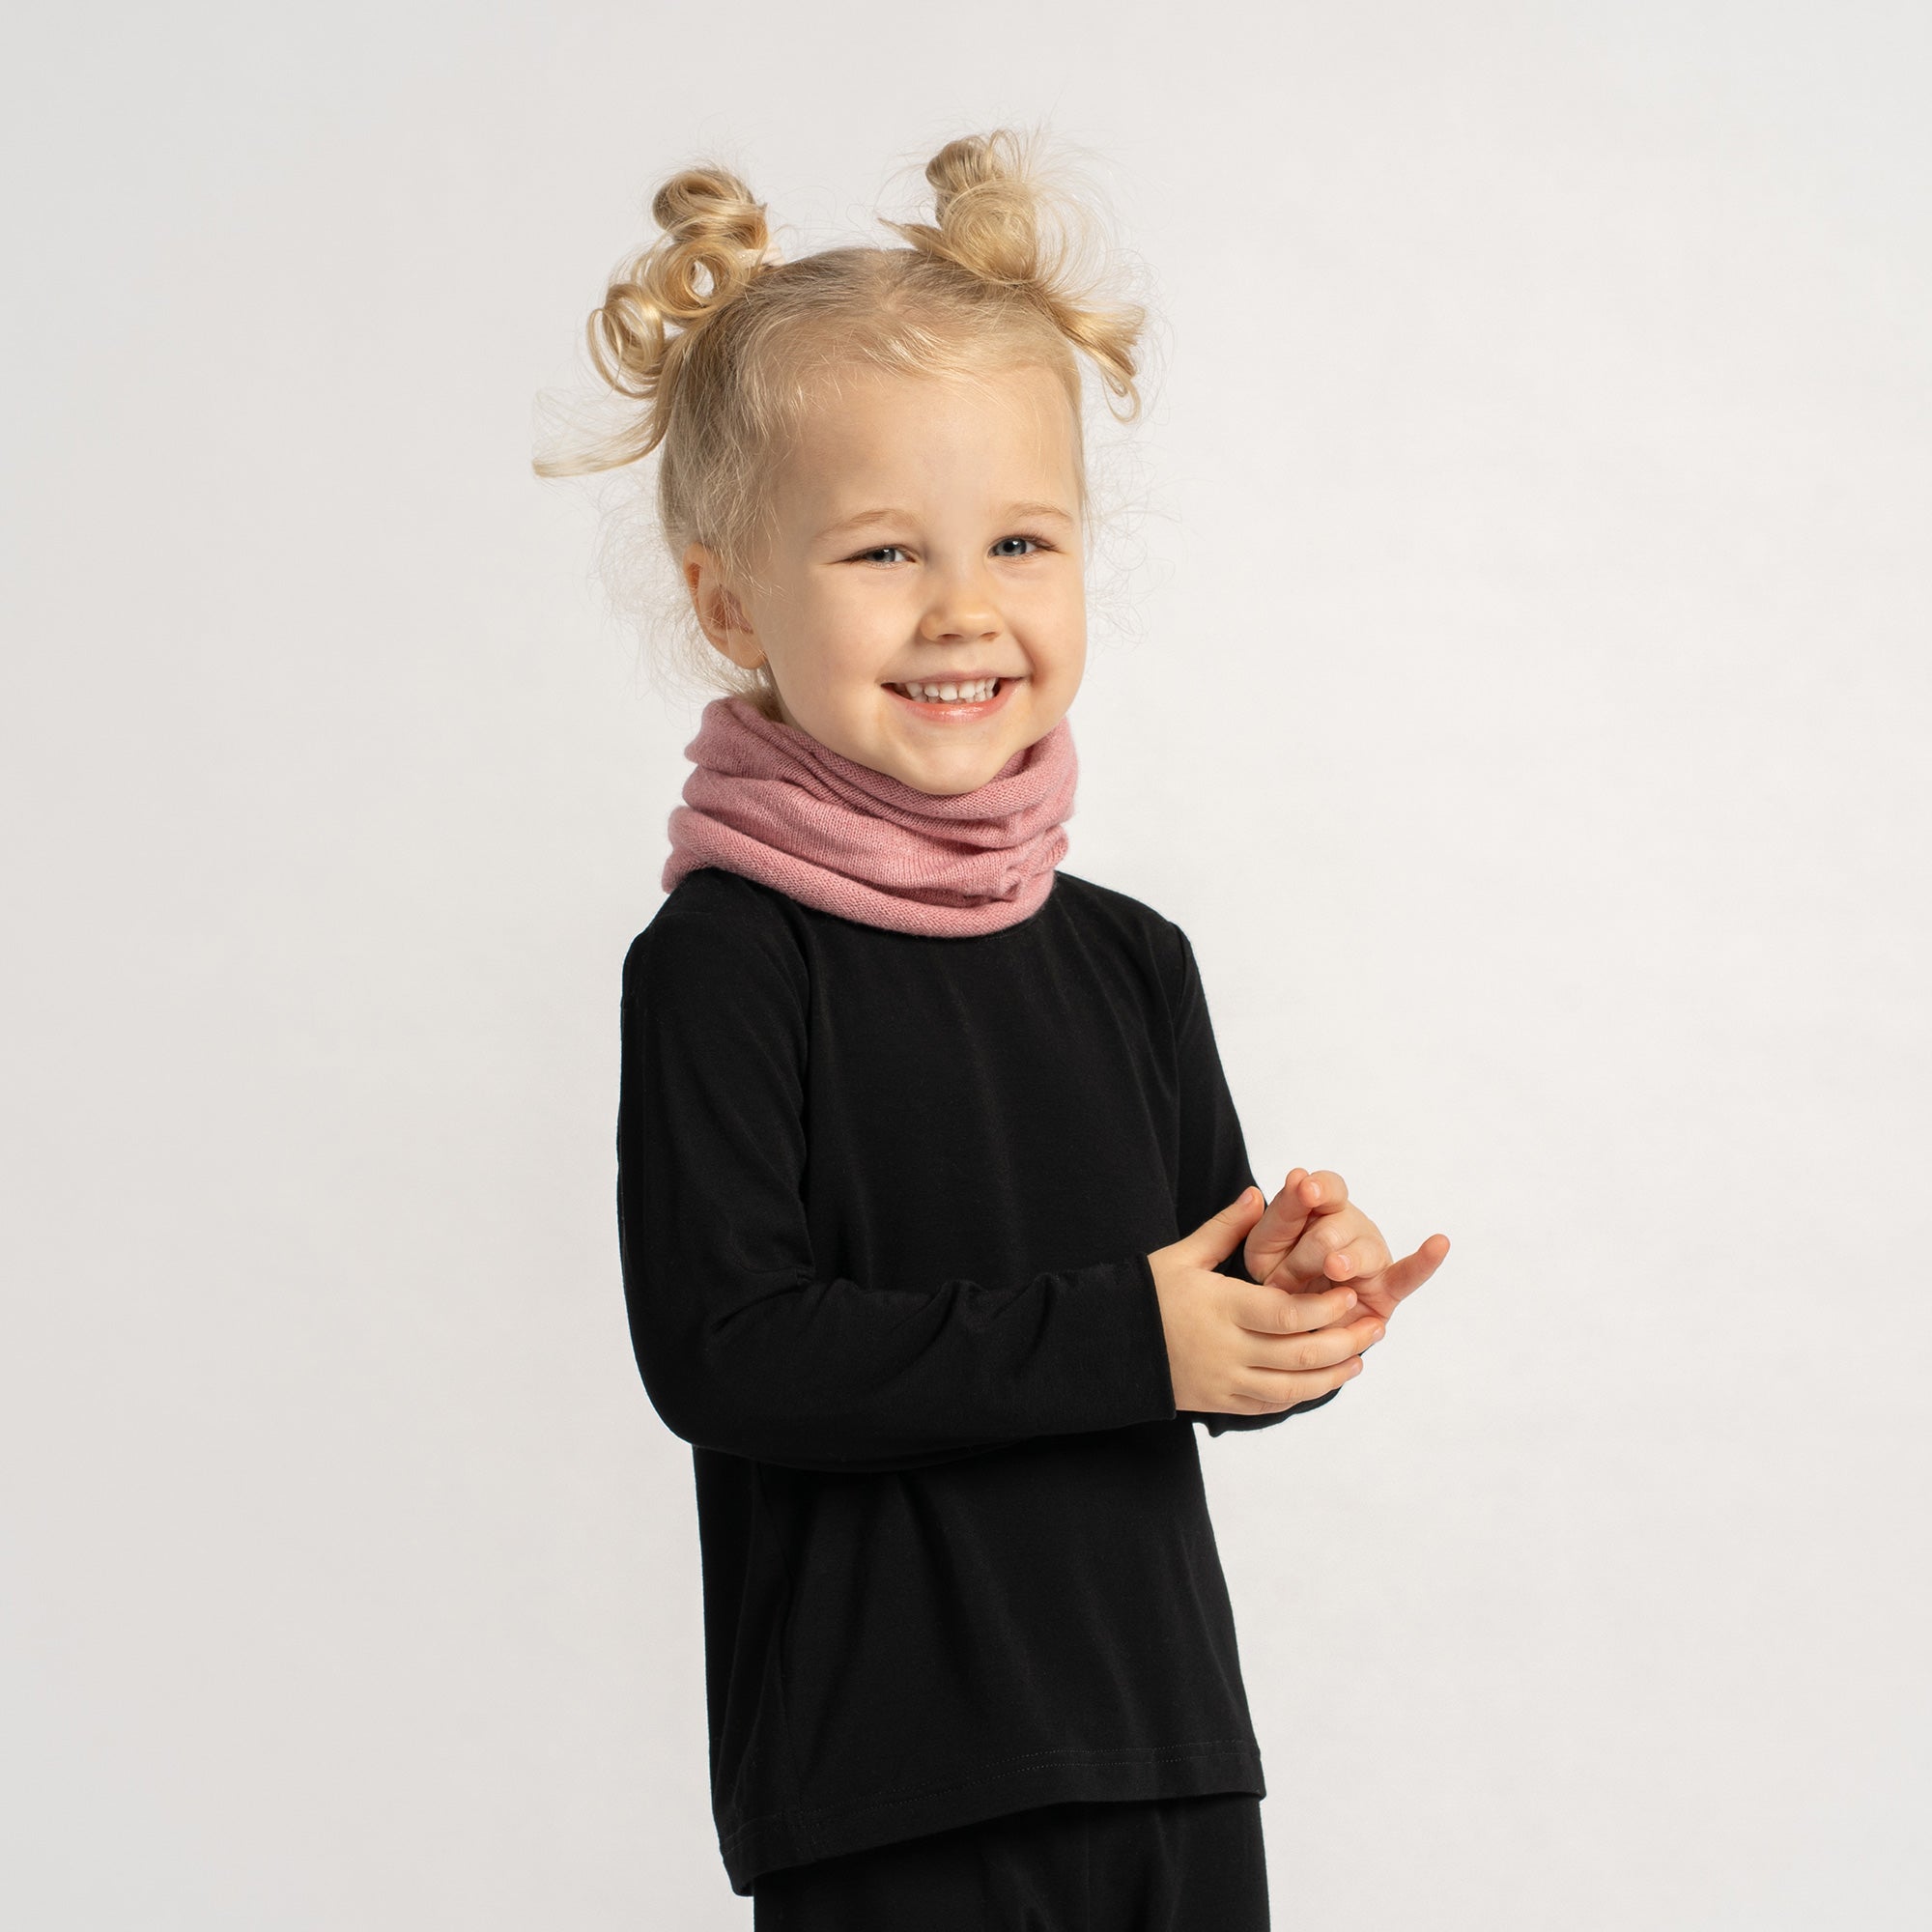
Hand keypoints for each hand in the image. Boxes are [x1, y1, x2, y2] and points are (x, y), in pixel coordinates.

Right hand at [1147, 1189, 1384, 1415]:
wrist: (1104, 1345)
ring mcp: (1223, 1381)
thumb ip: (1225, 1227)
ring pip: (1291, 1388)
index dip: (1325, 1309)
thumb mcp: (1182, 1254)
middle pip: (1299, 1355)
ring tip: (1359, 1359)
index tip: (1351, 1295)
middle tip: (1373, 1325)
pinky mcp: (1219, 1402)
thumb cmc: (1145, 1293)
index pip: (1287, 1314)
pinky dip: (1301, 1395)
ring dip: (1331, 1376)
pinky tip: (1322, 1382)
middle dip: (1343, 1342)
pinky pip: (1269, 1405)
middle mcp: (1226, 1349)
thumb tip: (1258, 1192)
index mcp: (1220, 1307)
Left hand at [1244, 1167, 1448, 1326]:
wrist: (1288, 1320)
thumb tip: (1298, 1175)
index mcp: (1322, 1208)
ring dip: (1342, 1262)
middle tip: (1281, 1282)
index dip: (1317, 1189)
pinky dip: (1425, 1260)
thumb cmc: (1279, 1272)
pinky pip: (1410, 1274)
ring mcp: (1373, 1255)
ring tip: (1334, 1268)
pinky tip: (1440, 1243)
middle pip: (1333, 1228)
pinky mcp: (1388, 1289)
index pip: (1328, 1187)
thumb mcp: (1266, 1242)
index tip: (1305, 1190)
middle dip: (1302, 1256)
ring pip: (1362, 1251)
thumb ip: (1281, 1214)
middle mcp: (1352, 1226)